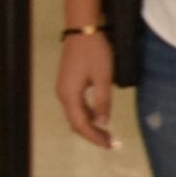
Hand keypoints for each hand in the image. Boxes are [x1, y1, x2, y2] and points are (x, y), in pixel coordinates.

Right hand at [54, 33, 118, 150]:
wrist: (83, 30)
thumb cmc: (95, 51)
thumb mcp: (104, 77)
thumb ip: (103, 101)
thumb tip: (102, 122)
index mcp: (69, 95)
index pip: (81, 124)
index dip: (95, 137)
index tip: (110, 146)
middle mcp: (63, 94)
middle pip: (76, 122)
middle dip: (94, 135)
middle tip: (112, 144)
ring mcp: (65, 88)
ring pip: (76, 115)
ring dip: (92, 126)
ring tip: (108, 135)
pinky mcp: (69, 83)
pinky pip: (77, 105)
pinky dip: (89, 114)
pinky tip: (100, 118)